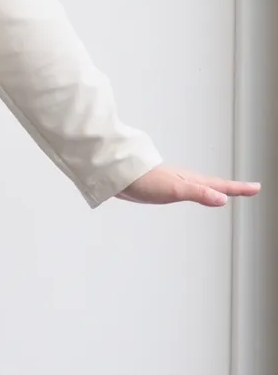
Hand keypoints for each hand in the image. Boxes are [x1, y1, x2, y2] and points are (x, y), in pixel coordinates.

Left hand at [115, 163, 260, 207]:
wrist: (117, 174)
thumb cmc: (143, 180)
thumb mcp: (175, 189)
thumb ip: (198, 193)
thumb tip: (223, 199)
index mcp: (191, 180)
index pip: (221, 185)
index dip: (239, 188)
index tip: (257, 187)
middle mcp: (186, 179)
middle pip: (215, 184)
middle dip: (233, 187)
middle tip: (248, 189)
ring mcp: (175, 182)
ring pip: (202, 186)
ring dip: (216, 189)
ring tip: (225, 192)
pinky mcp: (163, 186)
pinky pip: (188, 189)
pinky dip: (198, 192)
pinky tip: (190, 193)